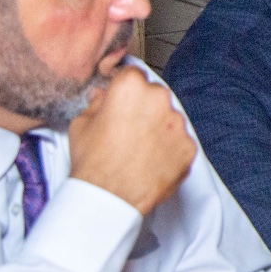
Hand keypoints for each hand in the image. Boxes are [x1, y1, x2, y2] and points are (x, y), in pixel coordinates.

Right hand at [67, 66, 195, 214]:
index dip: (126, 87)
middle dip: (144, 108)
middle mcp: (159, 99)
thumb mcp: (81, 123)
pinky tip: (151, 161)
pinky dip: (170, 149)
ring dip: (159, 128)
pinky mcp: (189, 146)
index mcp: (131, 87)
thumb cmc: (92, 161)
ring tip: (139, 149)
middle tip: (128, 129)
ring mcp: (178, 124)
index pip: (134, 75)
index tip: (124, 98)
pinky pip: (180, 142)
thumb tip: (103, 95)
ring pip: (170, 119)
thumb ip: (97, 102)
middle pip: (155, 96)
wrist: (109, 197)